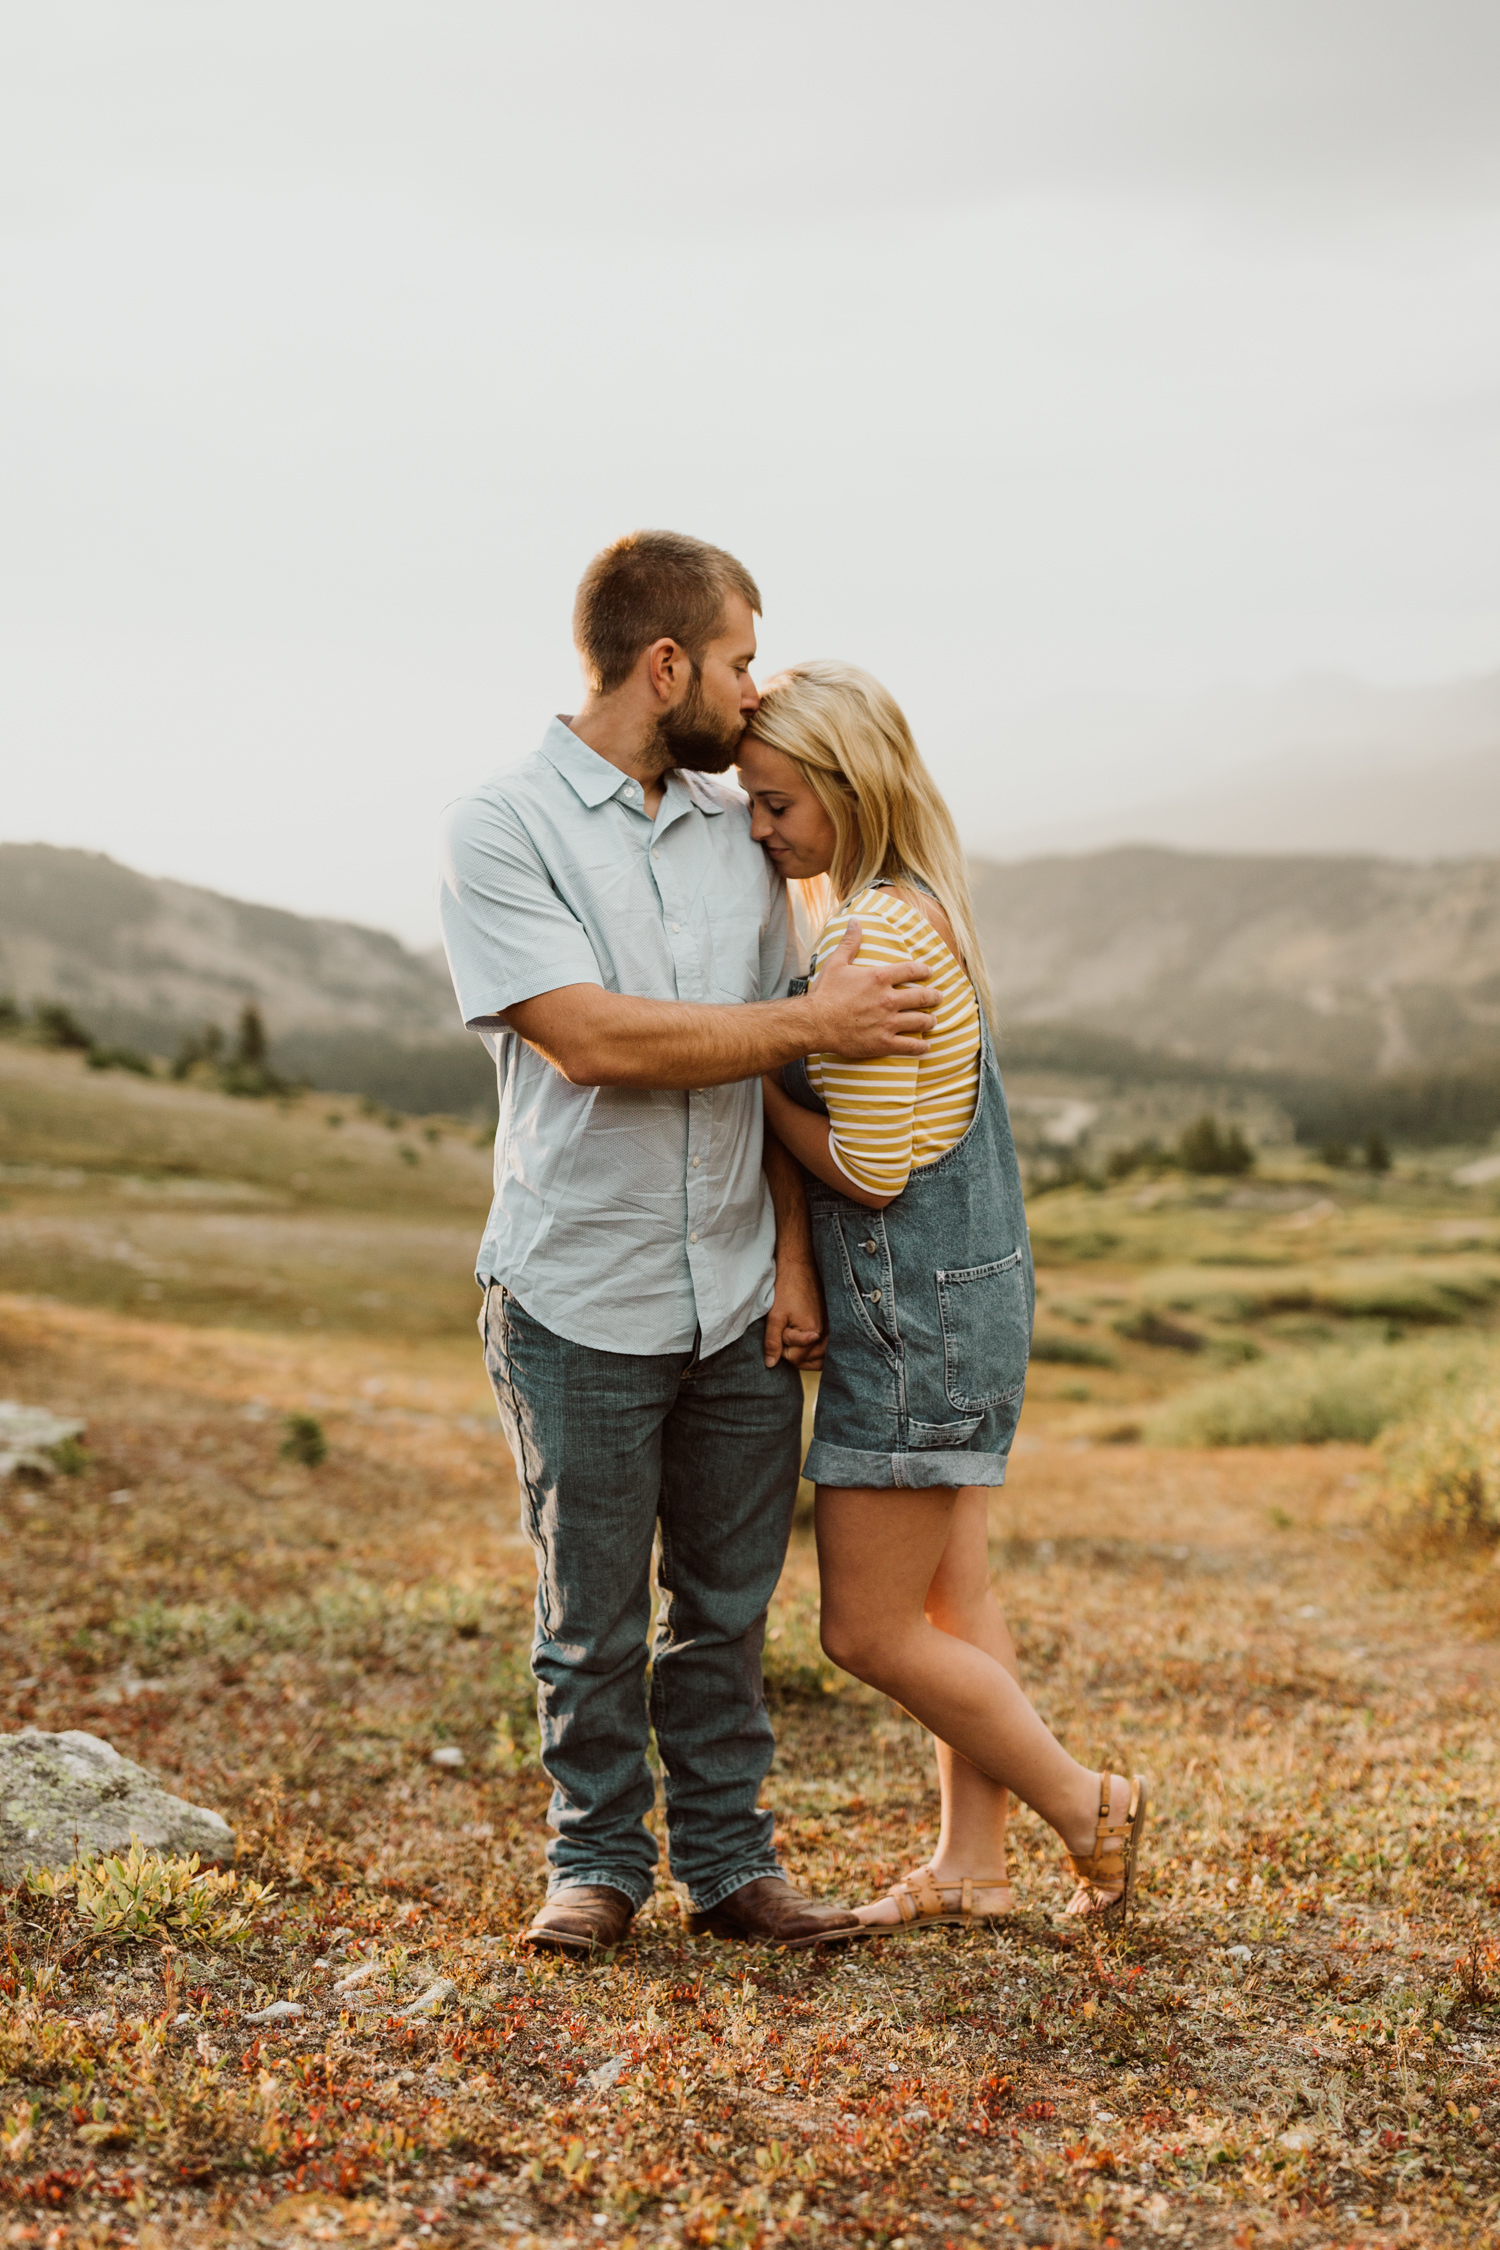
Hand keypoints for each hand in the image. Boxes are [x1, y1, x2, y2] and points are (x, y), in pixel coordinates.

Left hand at [764, 1255, 826, 1369]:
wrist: (800, 1267)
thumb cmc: (787, 1289)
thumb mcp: (775, 1317)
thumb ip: (773, 1342)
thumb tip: (771, 1365)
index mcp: (813, 1333)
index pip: (795, 1359)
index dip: (782, 1348)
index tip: (780, 1330)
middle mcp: (827, 1334)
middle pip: (809, 1360)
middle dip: (795, 1352)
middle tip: (787, 1332)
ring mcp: (832, 1329)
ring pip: (820, 1357)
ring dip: (807, 1353)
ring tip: (795, 1336)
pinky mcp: (833, 1324)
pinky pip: (827, 1347)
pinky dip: (816, 1349)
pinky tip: (807, 1341)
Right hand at [807, 920, 939, 1057]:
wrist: (814, 1023)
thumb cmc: (825, 994)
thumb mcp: (836, 963)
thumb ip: (850, 942)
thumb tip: (855, 921)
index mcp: (879, 978)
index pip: (912, 970)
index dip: (924, 971)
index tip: (929, 972)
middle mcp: (888, 999)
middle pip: (923, 997)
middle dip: (934, 996)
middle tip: (938, 997)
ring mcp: (888, 1022)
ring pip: (921, 1021)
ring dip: (930, 1020)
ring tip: (932, 1020)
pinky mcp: (884, 1043)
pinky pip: (910, 1046)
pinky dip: (921, 1047)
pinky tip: (925, 1046)